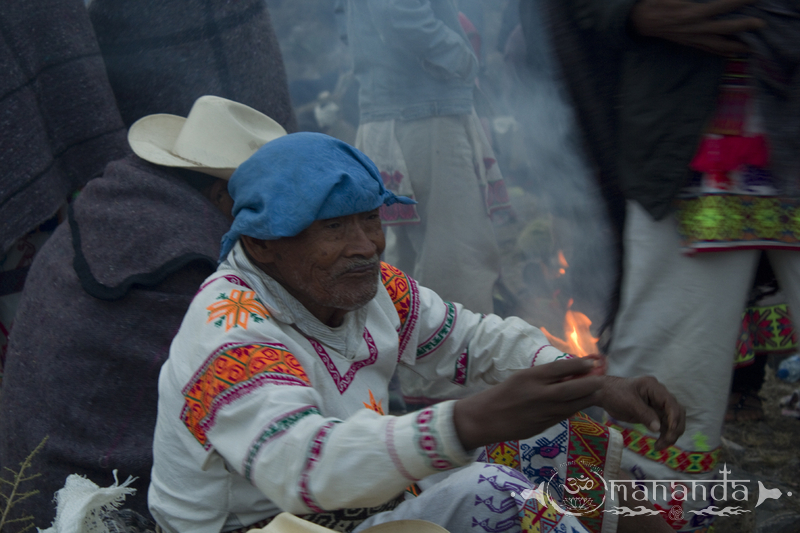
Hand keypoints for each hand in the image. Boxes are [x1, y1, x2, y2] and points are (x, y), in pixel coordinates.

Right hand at [453, 358, 603, 449]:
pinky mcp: (544, 425)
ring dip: (587, 398)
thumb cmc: (503, 394)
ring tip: (597, 392)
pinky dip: (575, 408)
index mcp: (531, 377)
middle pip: (573, 388)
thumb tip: (569, 373)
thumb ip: (543, 377)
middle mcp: (539, 394)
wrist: (485, 418)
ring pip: (573, 404)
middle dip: (591, 383)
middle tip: (602, 378)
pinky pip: (565, 415)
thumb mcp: (521, 378)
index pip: (561, 368)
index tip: (592, 362)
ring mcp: (543, 412)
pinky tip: (581, 404)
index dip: (580, 364)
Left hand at [599, 375, 685, 449]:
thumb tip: (658, 428)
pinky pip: (664, 426)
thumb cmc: (614, 393)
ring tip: (659, 447)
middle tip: (666, 441)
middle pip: (677, 412)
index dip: (674, 416)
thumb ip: (644, 414)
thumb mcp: (628, 403)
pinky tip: (658, 445)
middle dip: (675, 428)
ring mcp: (657, 406)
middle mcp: (659, 396)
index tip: (671, 430)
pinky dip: (664, 435)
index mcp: (654, 387)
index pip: (671, 402)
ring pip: (672, 421)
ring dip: (670, 435)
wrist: (604, 394)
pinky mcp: (653, 414)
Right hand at [630, 0, 765, 55]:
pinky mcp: (689, 43)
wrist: (642, 20)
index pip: (721, 6)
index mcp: (691, 12)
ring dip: (736, 46)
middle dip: (743, 27)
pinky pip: (709, 50)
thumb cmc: (658, 2)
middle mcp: (694, 27)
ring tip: (752, 47)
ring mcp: (692, 38)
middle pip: (724, 29)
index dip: (738, 1)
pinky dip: (722, 52)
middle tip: (760, 23)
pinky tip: (733, 52)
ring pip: (718, 45)